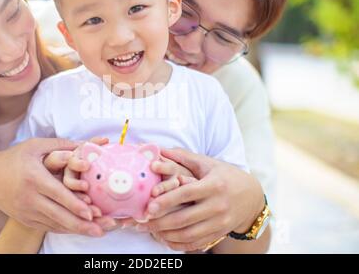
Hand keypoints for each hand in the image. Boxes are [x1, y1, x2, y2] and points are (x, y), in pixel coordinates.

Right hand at [0, 137, 106, 236]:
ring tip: (96, 233)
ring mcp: (26, 212)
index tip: (91, 213)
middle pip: (59, 215)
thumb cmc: (13, 158)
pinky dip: (65, 229)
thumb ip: (61, 145)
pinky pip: (48, 227)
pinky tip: (80, 230)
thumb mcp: (35, 146)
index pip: (57, 195)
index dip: (75, 204)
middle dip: (81, 224)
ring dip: (76, 229)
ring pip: (55, 225)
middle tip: (101, 231)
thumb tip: (86, 144)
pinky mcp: (26, 220)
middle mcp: (30, 198)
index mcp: (34, 179)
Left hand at [139, 148, 264, 251]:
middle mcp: (219, 205)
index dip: (167, 201)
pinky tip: (165, 239)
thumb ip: (183, 158)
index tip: (149, 206)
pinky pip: (197, 243)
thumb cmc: (225, 176)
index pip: (187, 194)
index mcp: (214, 185)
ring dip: (167, 234)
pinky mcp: (220, 233)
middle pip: (185, 218)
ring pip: (189, 234)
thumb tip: (159, 150)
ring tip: (149, 230)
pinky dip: (179, 244)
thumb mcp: (208, 164)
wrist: (252, 196)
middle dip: (161, 222)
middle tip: (141, 222)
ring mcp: (221, 222)